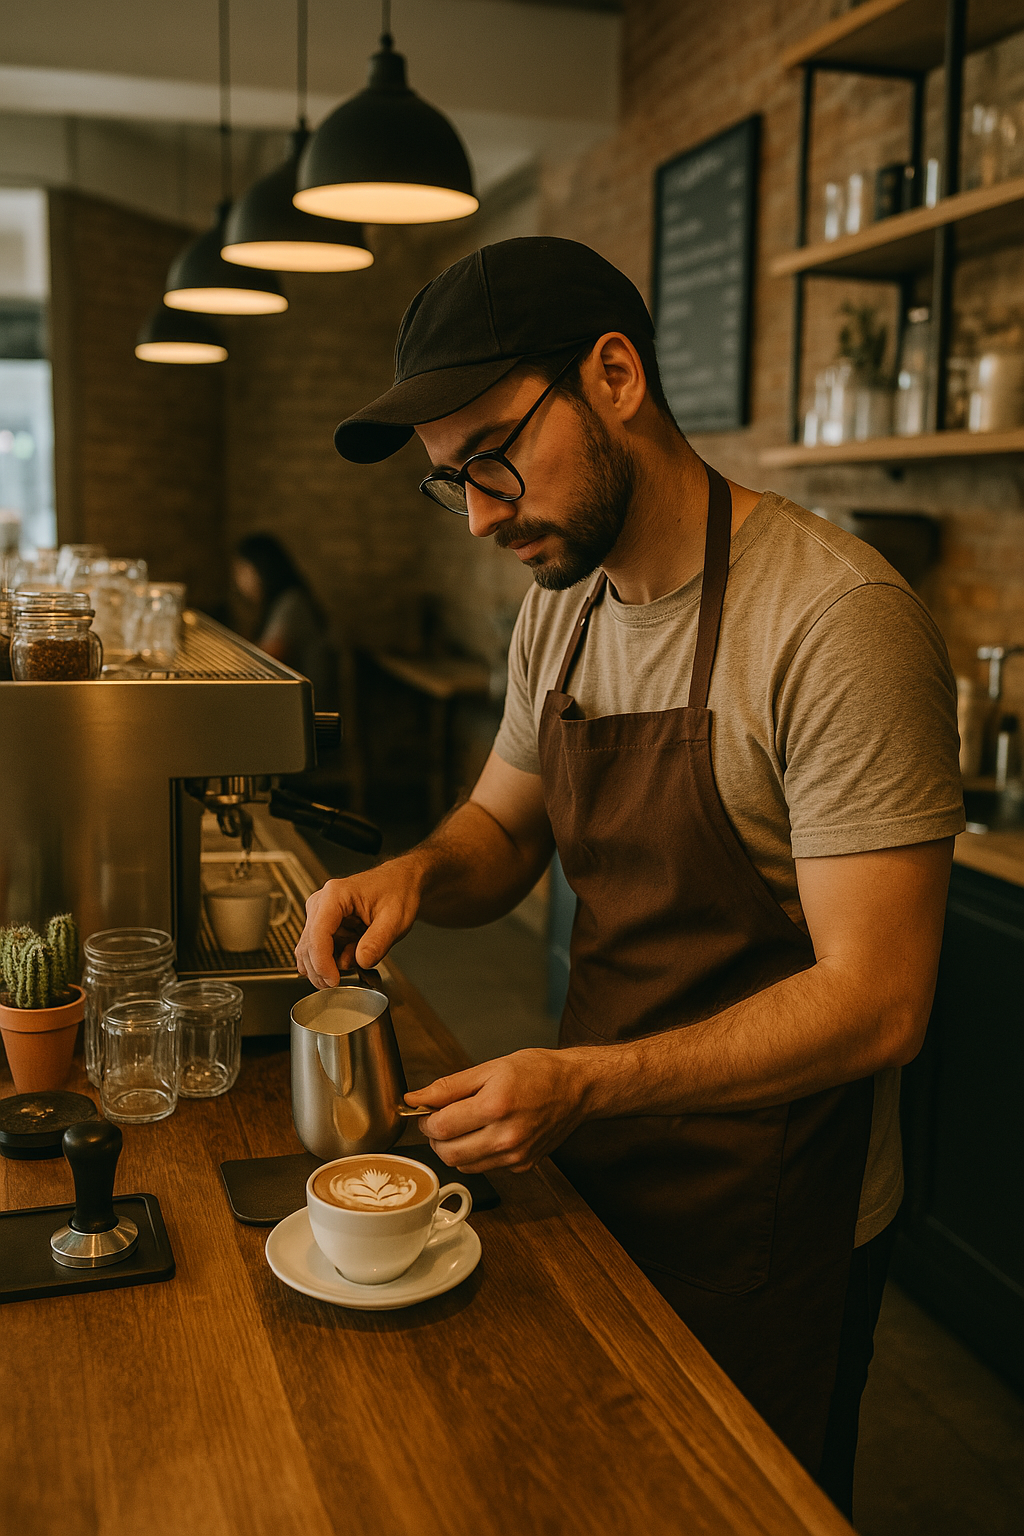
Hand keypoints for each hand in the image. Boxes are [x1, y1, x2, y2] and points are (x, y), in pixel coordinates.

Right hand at [295, 861, 422, 987]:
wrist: (399, 882)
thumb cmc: (396, 892)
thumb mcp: (395, 919)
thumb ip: (377, 942)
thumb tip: (361, 961)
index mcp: (335, 895)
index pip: (318, 935)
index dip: (322, 963)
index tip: (334, 981)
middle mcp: (321, 902)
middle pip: (308, 945)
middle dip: (322, 969)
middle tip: (342, 982)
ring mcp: (320, 913)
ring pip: (310, 950)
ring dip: (329, 963)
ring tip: (356, 957)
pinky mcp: (323, 923)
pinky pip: (319, 948)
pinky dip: (332, 958)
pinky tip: (351, 953)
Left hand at [405, 1049, 591, 1173]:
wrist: (577, 1087)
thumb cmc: (537, 1072)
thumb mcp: (490, 1068)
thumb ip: (449, 1086)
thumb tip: (415, 1099)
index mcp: (496, 1106)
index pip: (442, 1127)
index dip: (426, 1121)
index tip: (427, 1112)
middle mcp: (507, 1136)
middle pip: (448, 1154)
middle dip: (436, 1138)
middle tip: (442, 1119)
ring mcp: (516, 1155)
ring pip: (464, 1166)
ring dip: (454, 1148)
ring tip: (464, 1125)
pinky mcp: (523, 1166)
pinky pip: (484, 1168)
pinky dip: (475, 1155)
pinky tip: (485, 1134)